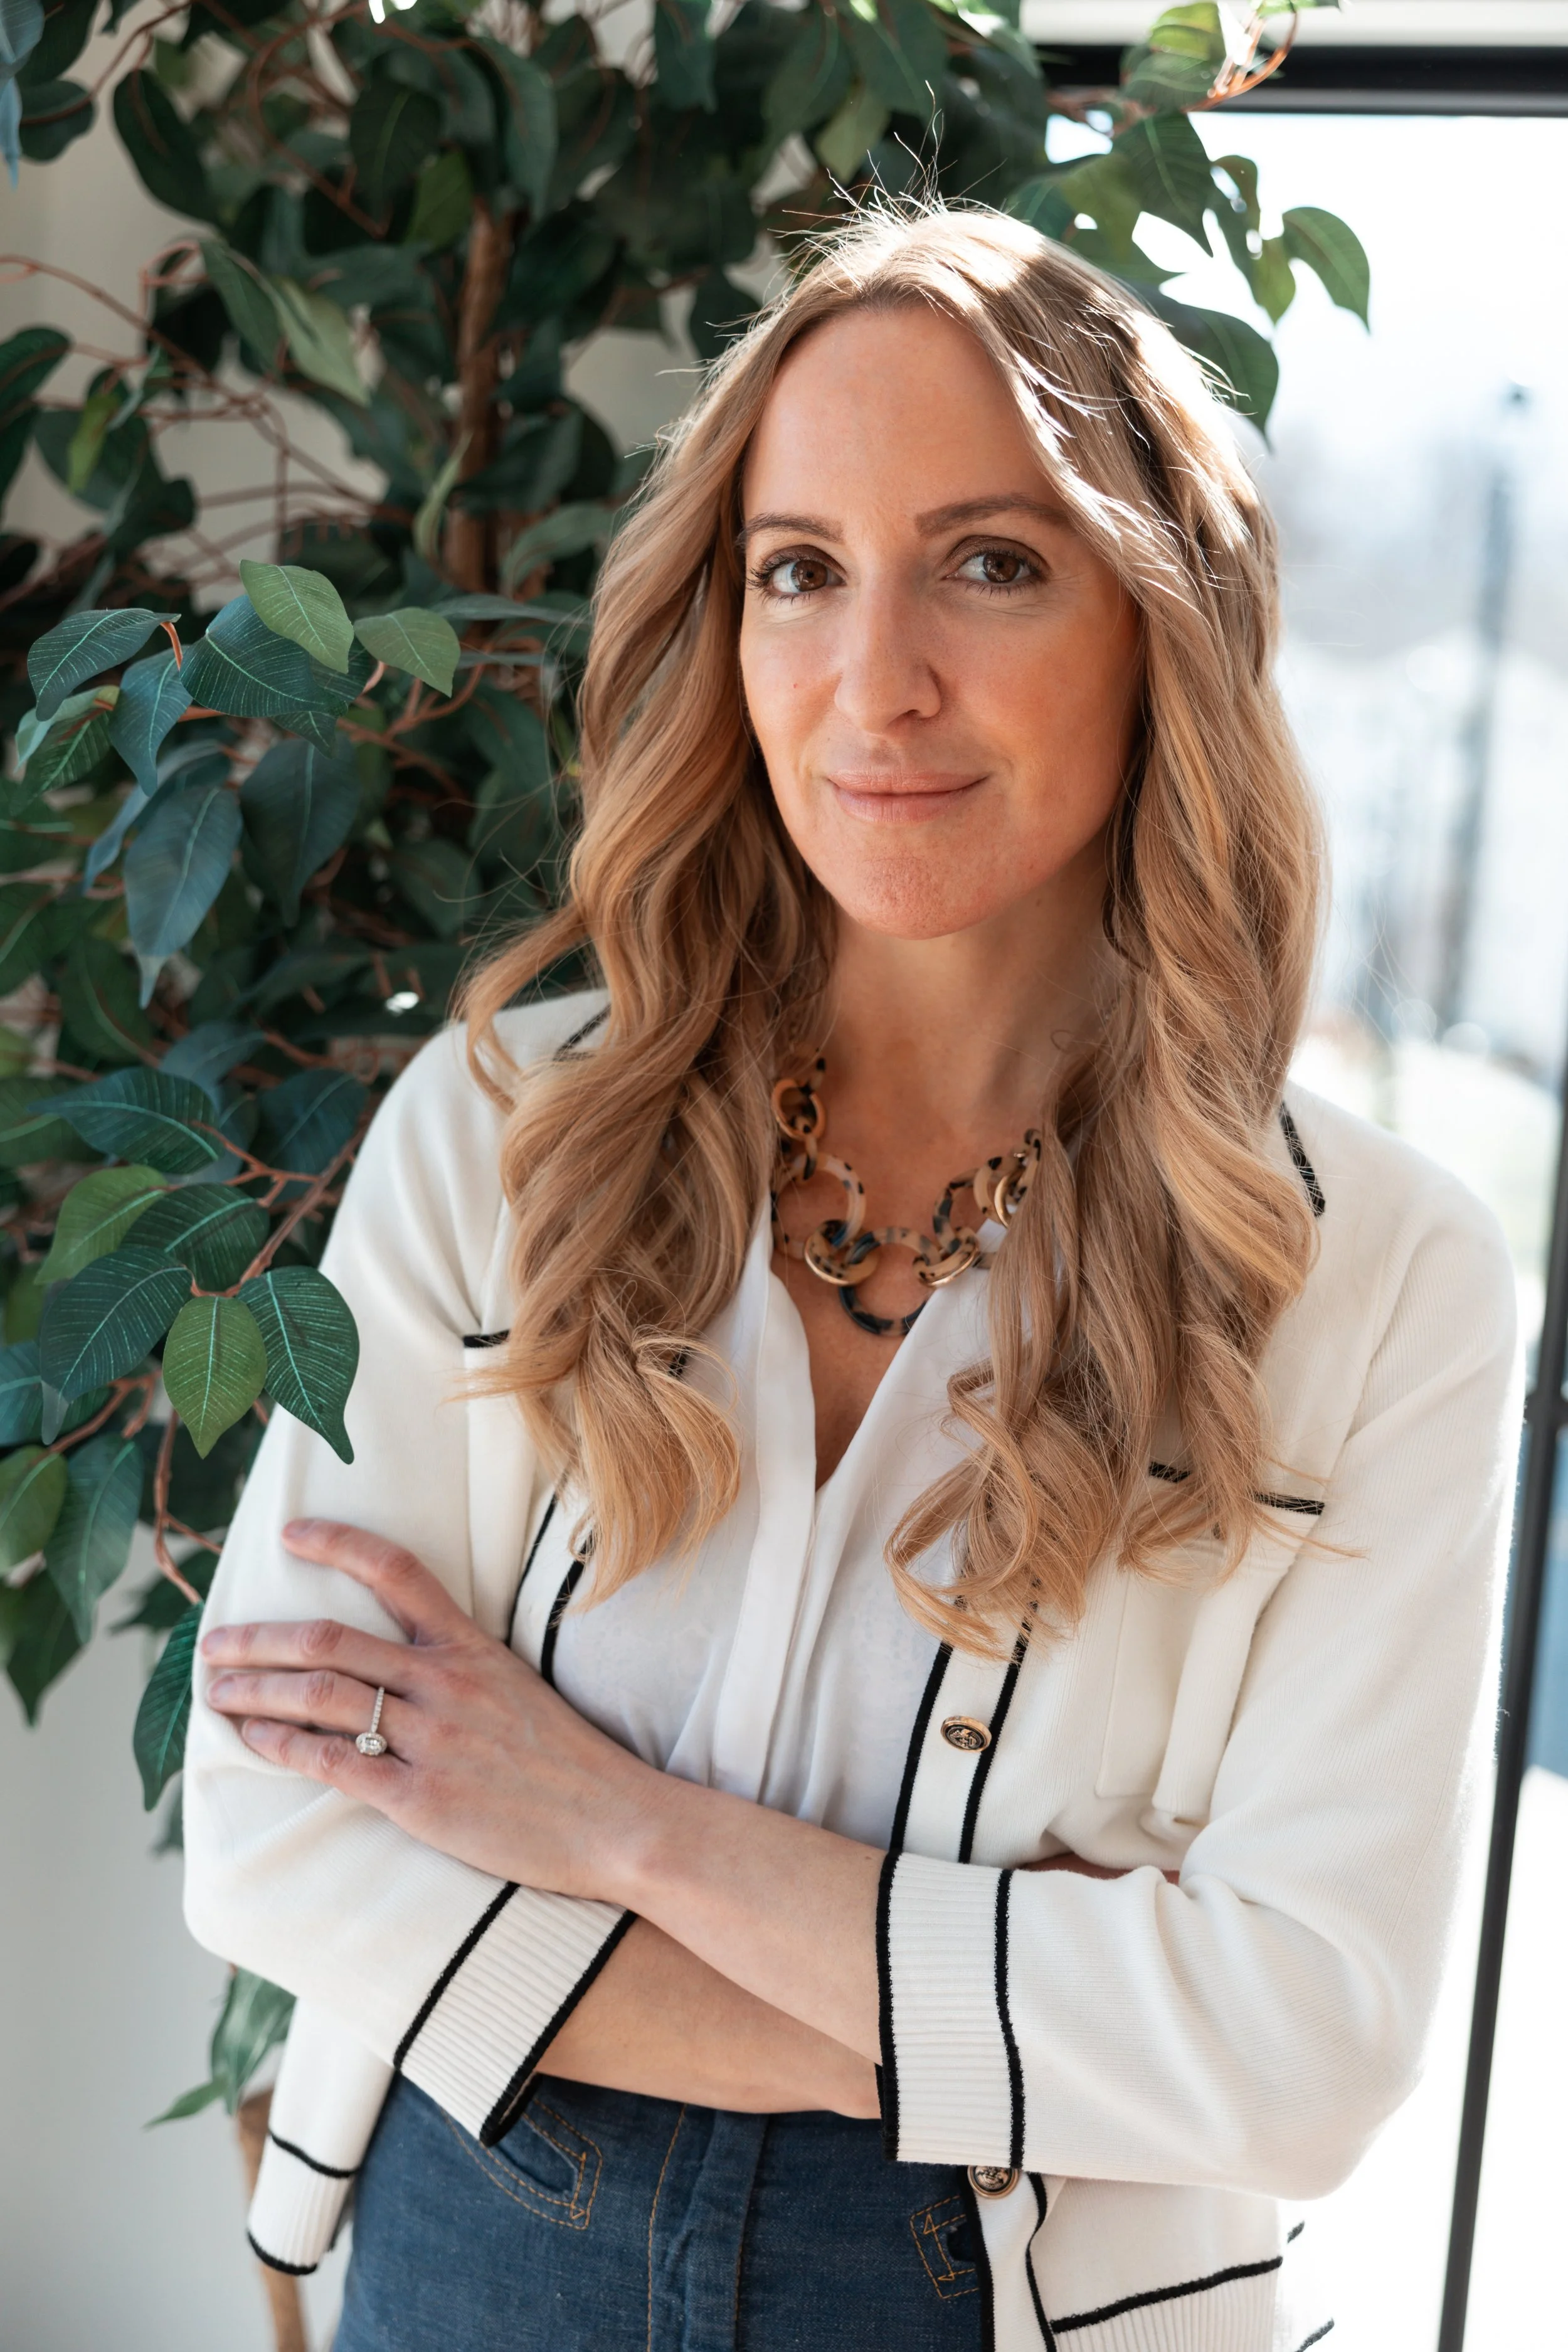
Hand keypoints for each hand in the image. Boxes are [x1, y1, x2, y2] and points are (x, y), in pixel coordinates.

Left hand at [201, 1519, 660, 1902]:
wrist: (617, 1821)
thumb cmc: (568, 1762)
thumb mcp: (518, 1689)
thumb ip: (459, 1670)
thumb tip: (396, 1663)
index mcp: (472, 1647)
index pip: (398, 1571)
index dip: (338, 1543)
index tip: (291, 1533)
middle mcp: (446, 1682)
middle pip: (330, 1640)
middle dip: (259, 1639)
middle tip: (214, 1644)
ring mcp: (433, 1739)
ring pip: (321, 1696)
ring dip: (257, 1691)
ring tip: (219, 1692)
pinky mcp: (422, 1797)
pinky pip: (335, 1763)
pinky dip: (284, 1748)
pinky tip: (254, 1743)